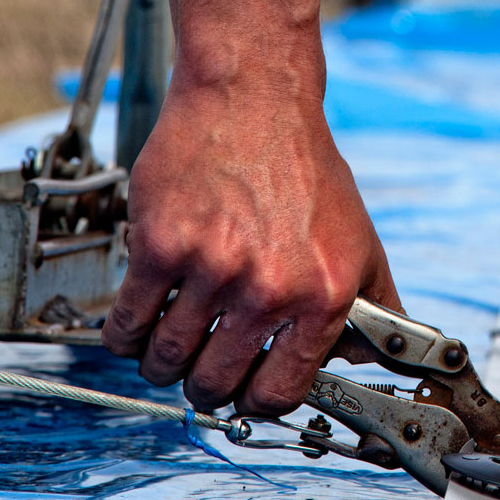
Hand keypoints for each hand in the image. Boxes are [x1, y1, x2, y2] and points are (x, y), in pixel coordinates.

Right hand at [103, 82, 399, 414]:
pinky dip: (125, 335)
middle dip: (205, 386)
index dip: (256, 401)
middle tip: (202, 367)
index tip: (244, 392)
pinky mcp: (159, 245)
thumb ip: (374, 306)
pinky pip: (127, 323)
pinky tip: (136, 325)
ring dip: (161, 363)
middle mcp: (268, 288)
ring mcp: (211, 268)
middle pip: (215, 384)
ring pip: (166, 360)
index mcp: (321, 296)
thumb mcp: (359, 241)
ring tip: (167, 346)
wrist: (253, 98)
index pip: (279, 392)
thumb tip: (372, 362)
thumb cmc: (304, 167)